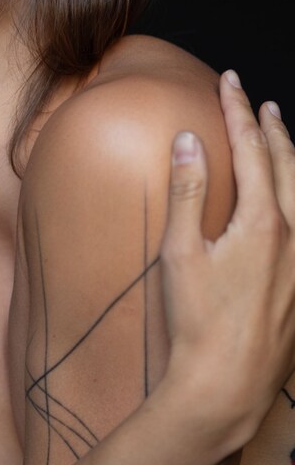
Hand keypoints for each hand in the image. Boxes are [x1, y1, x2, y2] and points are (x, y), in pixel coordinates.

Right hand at [161, 69, 294, 445]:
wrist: (228, 382)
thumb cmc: (198, 321)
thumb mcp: (181, 253)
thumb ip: (188, 192)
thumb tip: (191, 140)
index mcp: (262, 222)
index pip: (252, 149)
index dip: (238, 111)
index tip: (230, 82)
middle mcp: (294, 235)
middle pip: (288, 164)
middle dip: (271, 128)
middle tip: (258, 101)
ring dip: (293, 159)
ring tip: (283, 137)